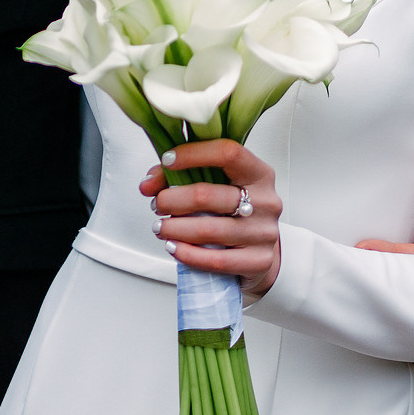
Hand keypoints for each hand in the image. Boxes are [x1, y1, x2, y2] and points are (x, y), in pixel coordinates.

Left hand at [140, 138, 283, 296]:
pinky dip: (187, 254)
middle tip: (156, 204)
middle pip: (207, 195)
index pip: (228, 153)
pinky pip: (216, 260)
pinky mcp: (259, 261)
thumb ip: (179, 175)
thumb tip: (147, 184)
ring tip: (160, 227)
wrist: (260, 247)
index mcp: (259, 173)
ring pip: (208, 230)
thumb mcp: (214, 184)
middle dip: (171, 199)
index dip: (193, 154)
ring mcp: (264, 233)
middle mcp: (266, 201)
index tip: (167, 161)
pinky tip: (174, 247)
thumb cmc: (232, 210)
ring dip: (174, 228)